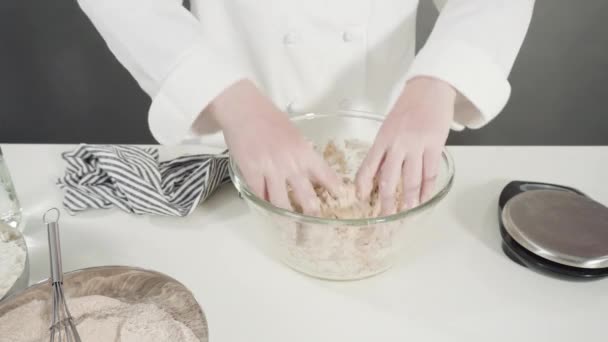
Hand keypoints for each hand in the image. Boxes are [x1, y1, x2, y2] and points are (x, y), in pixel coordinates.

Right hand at [208, 80, 339, 214]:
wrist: (244, 109)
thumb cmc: (269, 119)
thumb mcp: (294, 135)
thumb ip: (302, 154)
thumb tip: (309, 174)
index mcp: (304, 152)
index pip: (326, 175)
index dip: (335, 190)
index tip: (341, 201)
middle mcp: (290, 163)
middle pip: (306, 197)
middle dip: (311, 214)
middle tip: (315, 226)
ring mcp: (270, 169)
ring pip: (281, 203)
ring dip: (286, 218)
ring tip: (290, 228)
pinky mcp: (252, 172)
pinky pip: (260, 195)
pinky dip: (264, 204)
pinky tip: (267, 209)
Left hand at [356, 76, 455, 214]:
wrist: (430, 89)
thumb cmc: (407, 108)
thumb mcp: (388, 127)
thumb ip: (383, 150)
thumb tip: (376, 176)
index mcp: (382, 138)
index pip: (369, 165)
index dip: (363, 184)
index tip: (361, 199)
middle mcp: (398, 143)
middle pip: (390, 179)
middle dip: (387, 201)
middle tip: (386, 216)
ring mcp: (417, 145)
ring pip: (412, 179)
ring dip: (409, 199)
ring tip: (407, 211)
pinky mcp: (435, 145)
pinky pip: (430, 173)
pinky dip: (427, 188)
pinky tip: (424, 198)